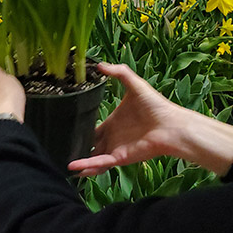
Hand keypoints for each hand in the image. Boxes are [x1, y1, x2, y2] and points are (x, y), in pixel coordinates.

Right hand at [67, 63, 187, 176]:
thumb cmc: (156, 105)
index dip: (82, 131)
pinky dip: (87, 166)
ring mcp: (116, 149)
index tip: (67, 131)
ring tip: (64, 165)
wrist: (171, 125)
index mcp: (114, 122)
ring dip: (80, 162)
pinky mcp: (119, 157)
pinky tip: (74, 167)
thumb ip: (118, 72)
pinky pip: (100, 163)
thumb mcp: (134, 84)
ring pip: (93, 158)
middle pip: (92, 145)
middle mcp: (113, 137)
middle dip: (78, 148)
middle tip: (62, 149)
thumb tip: (99, 64)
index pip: (94, 129)